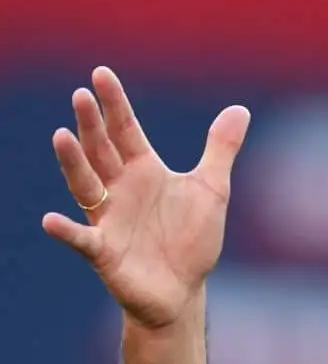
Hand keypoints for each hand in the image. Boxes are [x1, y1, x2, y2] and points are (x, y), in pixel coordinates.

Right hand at [41, 66, 250, 329]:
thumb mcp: (211, 189)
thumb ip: (220, 149)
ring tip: (62, 136)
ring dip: (73, 163)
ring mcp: (109, 219)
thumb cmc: (191, 238)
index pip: (126, 130)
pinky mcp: (105, 251)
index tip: (100, 73)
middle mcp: (120, 189)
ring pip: (86, 185)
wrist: (183, 289)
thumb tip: (240, 109)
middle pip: (102, 151)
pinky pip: (82, 239)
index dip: (115, 104)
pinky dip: (67, 231)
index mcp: (144, 171)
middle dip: (92, 125)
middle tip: (81, 95)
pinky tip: (51, 220)